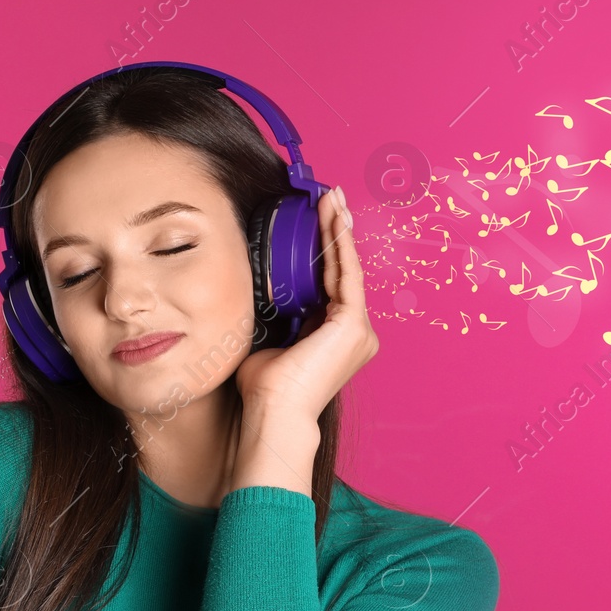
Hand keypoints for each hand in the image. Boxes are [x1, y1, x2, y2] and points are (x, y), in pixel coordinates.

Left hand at [234, 184, 379, 425]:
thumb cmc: (266, 388)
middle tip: (330, 198)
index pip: (331, 283)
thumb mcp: (267, 340)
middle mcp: (355, 333)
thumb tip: (253, 293)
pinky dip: (339, 245)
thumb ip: (271, 317)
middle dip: (336, 231)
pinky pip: (346, 275)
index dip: (326, 249)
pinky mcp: (353, 325)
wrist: (273, 412)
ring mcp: (358, 330)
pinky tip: (333, 220)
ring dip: (338, 231)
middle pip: (343, 271)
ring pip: (346, 269)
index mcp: (336, 337)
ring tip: (331, 199)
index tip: (318, 219)